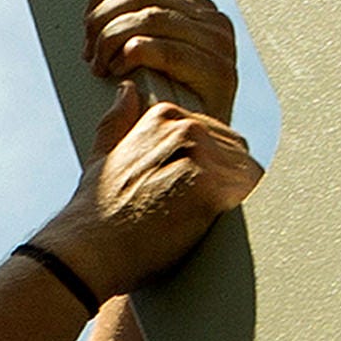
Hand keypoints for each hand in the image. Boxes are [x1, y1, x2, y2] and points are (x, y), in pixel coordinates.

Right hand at [39, 87, 262, 295]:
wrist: (92, 249)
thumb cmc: (98, 214)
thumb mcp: (104, 155)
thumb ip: (119, 121)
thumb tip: (127, 91)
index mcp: (164, 116)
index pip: (218, 136)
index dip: (210, 169)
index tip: (186, 193)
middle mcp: (184, 126)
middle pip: (237, 151)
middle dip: (224, 180)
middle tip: (191, 208)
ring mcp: (197, 152)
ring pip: (245, 170)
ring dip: (231, 195)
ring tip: (194, 215)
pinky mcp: (208, 183)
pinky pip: (247, 189)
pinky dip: (236, 207)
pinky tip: (206, 219)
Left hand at [81, 0, 239, 128]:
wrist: (199, 158)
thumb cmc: (166, 111)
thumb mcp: (147, 57)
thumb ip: (132, 25)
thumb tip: (97, 7)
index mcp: (196, 8)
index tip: (87, 21)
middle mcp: (212, 20)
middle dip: (103, 20)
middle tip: (90, 52)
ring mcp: (220, 46)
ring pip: (150, 17)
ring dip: (113, 39)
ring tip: (102, 65)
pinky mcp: (220, 73)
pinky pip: (167, 49)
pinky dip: (135, 54)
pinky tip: (121, 70)